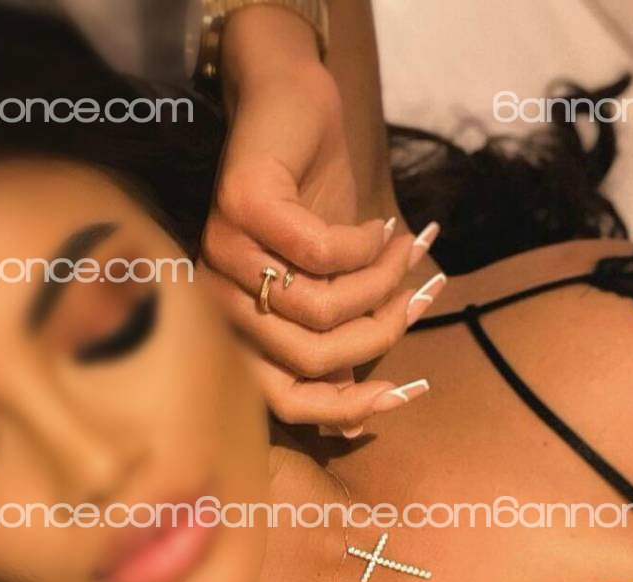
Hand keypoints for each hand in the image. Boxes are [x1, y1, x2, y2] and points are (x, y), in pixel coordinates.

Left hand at [198, 13, 441, 432]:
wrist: (290, 111)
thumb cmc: (313, 210)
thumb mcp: (333, 291)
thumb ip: (337, 350)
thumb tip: (361, 420)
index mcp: (234, 334)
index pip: (286, 401)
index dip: (350, 407)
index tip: (408, 393)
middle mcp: (216, 302)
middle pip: (312, 359)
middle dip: (380, 333)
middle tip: (417, 297)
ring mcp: (221, 254)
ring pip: (323, 308)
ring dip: (382, 282)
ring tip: (404, 253)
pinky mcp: (239, 207)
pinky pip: (324, 254)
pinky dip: (366, 244)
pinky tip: (379, 228)